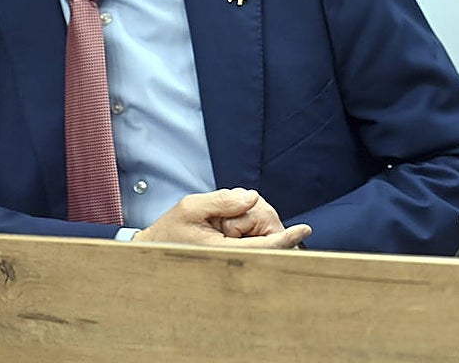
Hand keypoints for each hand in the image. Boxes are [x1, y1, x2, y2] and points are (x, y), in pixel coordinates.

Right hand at [132, 188, 310, 248]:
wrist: (154, 250)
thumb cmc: (170, 232)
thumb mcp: (191, 207)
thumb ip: (222, 200)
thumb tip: (252, 197)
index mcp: (222, 252)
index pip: (263, 247)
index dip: (286, 238)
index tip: (305, 229)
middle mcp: (232, 260)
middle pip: (267, 236)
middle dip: (260, 218)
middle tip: (234, 211)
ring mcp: (234, 260)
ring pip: (261, 235)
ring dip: (251, 220)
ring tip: (223, 218)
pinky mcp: (235, 256)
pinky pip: (253, 238)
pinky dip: (248, 225)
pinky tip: (228, 223)